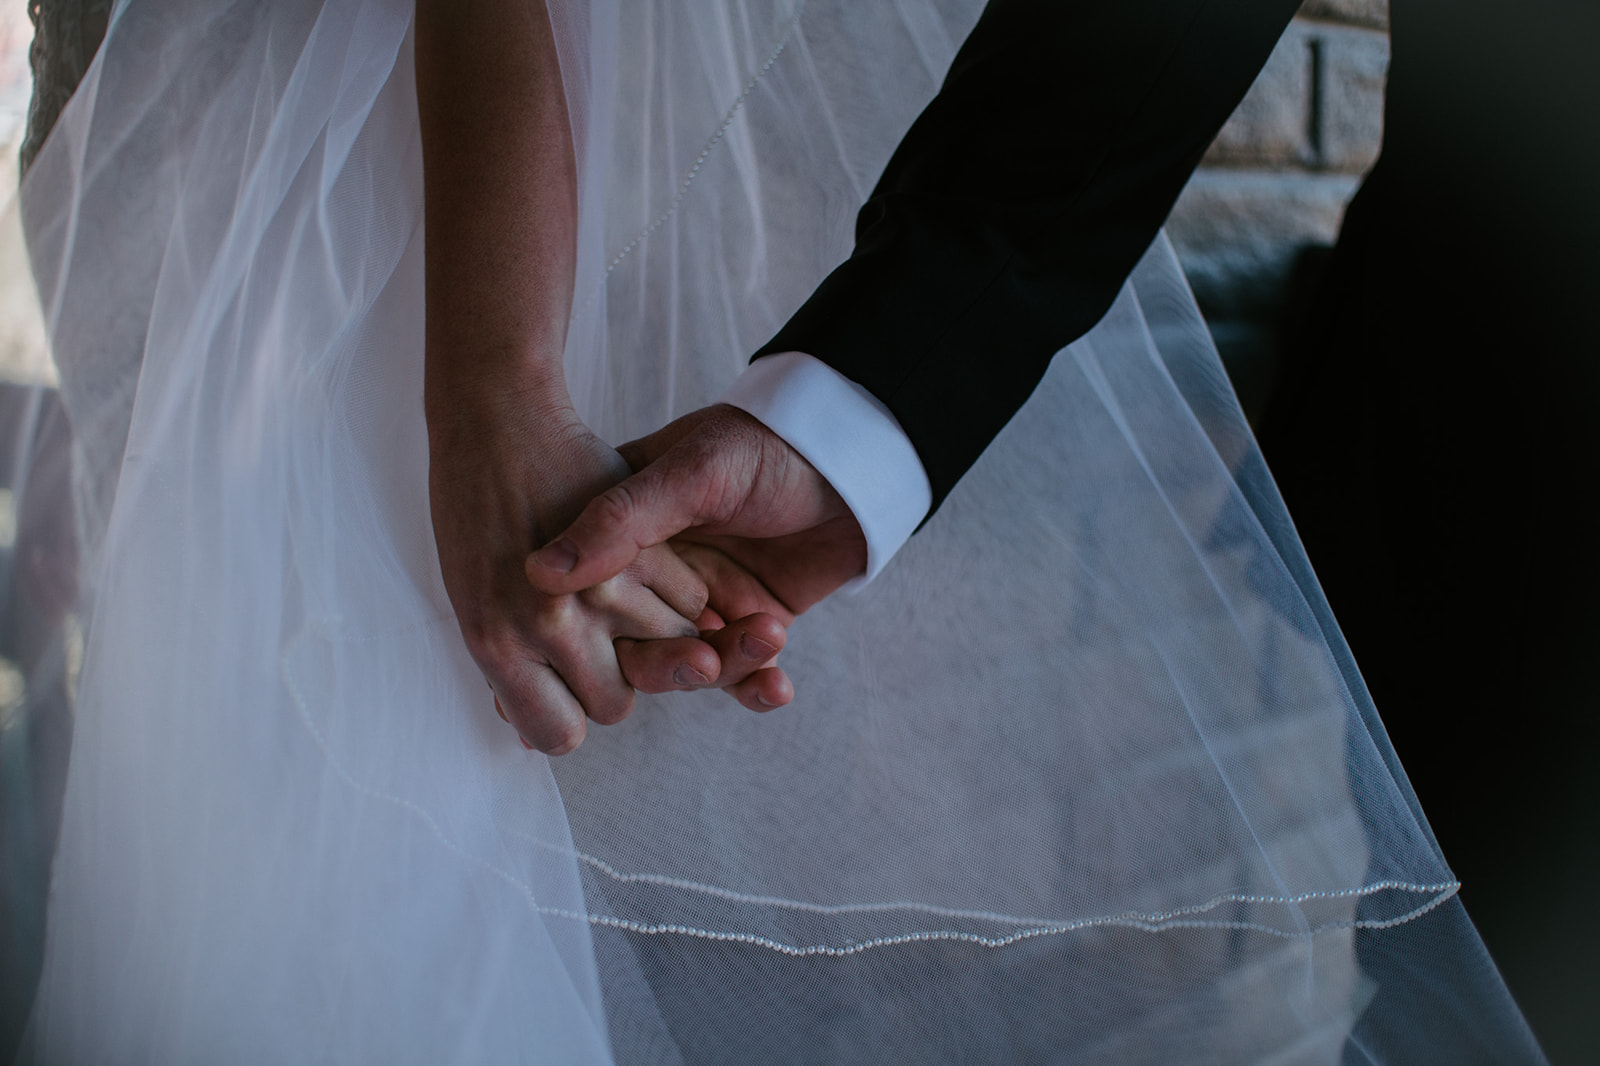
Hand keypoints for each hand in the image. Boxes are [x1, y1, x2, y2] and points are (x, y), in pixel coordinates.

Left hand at [428, 384, 706, 753]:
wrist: (497, 419)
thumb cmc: (472, 510)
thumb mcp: (472, 601)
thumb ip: (512, 666)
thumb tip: (536, 732)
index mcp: (496, 644)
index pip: (555, 734)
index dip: (568, 716)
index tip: (567, 692)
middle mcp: (547, 625)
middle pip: (615, 702)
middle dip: (617, 675)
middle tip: (604, 637)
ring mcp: (599, 586)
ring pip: (661, 652)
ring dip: (659, 632)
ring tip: (630, 596)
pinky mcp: (639, 547)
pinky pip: (685, 600)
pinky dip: (680, 591)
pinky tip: (652, 567)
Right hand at [526, 405, 867, 708]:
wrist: (856, 459)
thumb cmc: (767, 445)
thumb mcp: (693, 471)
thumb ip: (622, 521)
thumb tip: (540, 573)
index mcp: (619, 528)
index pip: (576, 593)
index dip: (571, 635)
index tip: (582, 666)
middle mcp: (651, 572)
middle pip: (628, 646)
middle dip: (663, 665)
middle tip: (703, 659)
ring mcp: (699, 601)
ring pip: (685, 665)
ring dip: (724, 668)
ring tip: (765, 636)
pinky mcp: (745, 621)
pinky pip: (738, 673)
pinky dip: (755, 686)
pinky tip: (777, 686)